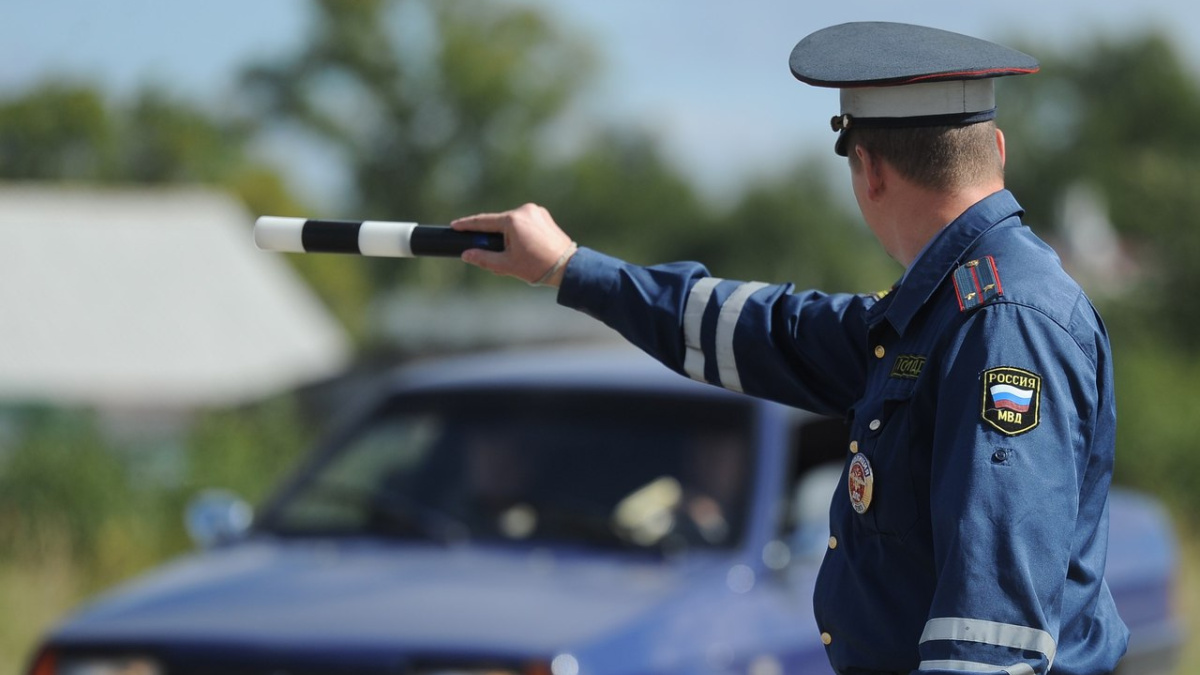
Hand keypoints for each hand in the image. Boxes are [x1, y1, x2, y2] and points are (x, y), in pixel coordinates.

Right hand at [451, 203, 575, 286]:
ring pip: (512, 223)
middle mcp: (525, 210)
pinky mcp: (544, 216)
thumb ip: (483, 258)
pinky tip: (524, 248)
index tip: (454, 225)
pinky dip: (519, 233)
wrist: (567, 267)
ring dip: (507, 236)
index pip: (484, 221)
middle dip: (492, 237)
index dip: (467, 224)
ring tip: (515, 256)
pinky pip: (525, 222)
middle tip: (491, 253)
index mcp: (514, 220)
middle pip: (499, 223)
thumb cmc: (537, 266)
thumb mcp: (506, 265)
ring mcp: (536, 211)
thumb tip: (466, 255)